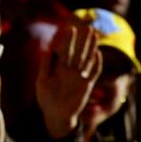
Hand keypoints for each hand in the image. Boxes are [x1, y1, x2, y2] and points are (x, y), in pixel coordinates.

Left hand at [36, 23, 101, 138]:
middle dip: (83, 40)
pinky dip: (96, 64)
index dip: (68, 40)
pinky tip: (98, 54)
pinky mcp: (87, 85)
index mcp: (59, 68)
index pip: (65, 51)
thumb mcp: (42, 82)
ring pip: (87, 59)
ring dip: (91, 48)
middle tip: (87, 27)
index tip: (70, 28)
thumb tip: (48, 49)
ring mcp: (80, 77)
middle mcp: (71, 71)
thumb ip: (45, 66)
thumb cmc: (46, 99)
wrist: (55, 115)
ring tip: (94, 35)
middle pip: (79, 52)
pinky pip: (94, 73)